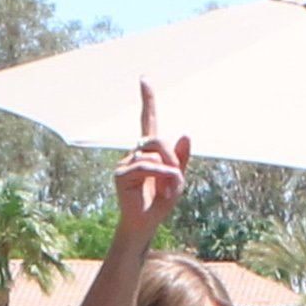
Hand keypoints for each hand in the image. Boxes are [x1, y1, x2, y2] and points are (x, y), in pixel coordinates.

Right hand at [113, 80, 189, 244]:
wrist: (145, 226)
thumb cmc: (159, 204)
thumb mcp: (177, 179)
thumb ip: (182, 158)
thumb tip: (185, 133)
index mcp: (149, 152)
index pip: (148, 120)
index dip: (147, 100)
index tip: (144, 79)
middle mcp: (134, 153)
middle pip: (155, 138)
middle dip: (171, 155)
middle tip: (177, 176)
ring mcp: (125, 163)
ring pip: (152, 152)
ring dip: (168, 169)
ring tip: (170, 188)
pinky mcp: (120, 175)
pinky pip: (146, 166)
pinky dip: (161, 174)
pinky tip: (166, 187)